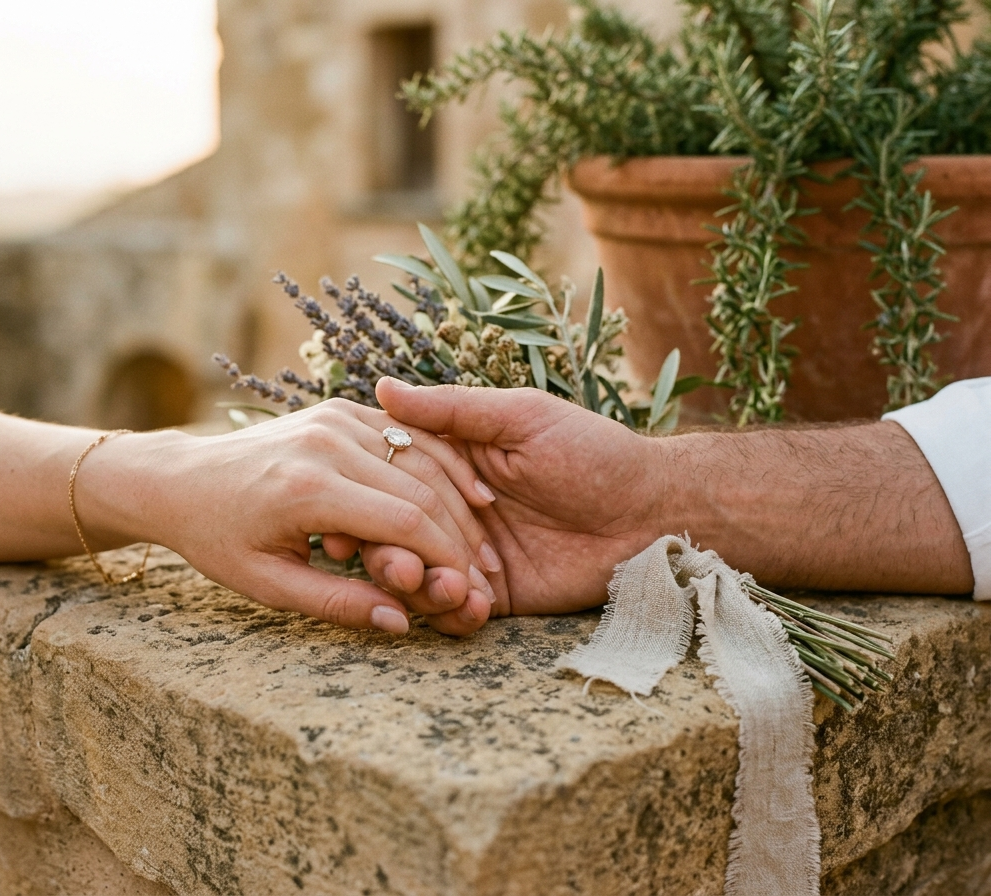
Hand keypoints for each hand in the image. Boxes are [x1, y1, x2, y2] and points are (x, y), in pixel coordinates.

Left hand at [82, 398, 505, 632]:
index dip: (447, 558)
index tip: (470, 589)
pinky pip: (405, 434)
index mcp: (308, 487)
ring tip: (482, 542)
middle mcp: (326, 442)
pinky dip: (439, 464)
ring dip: (459, 499)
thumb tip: (401, 624)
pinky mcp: (338, 409)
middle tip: (487, 574)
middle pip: (423, 486)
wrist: (181, 478)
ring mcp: (334, 417)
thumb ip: (337, 602)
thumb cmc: (217, 538)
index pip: (406, 520)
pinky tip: (466, 495)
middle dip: (461, 535)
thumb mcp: (268, 585)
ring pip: (422, 456)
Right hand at [370, 378, 665, 614]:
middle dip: (390, 556)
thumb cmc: (594, 452)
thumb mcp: (520, 418)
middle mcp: (452, 512)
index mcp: (451, 466)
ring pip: (417, 580)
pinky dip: (453, 614)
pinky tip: (473, 606)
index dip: (369, 503)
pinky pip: (456, 613)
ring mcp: (472, 556)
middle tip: (405, 566)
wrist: (653, 513)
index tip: (353, 519)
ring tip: (448, 587)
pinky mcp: (497, 597)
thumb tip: (382, 386)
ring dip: (420, 588)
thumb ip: (451, 410)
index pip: (390, 484)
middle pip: (393, 538)